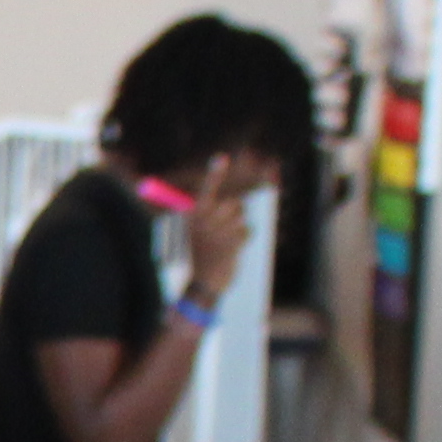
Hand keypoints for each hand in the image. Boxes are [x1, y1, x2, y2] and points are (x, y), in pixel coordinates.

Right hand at [181, 179, 256, 303]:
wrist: (202, 282)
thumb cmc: (199, 253)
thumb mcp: (198, 232)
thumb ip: (212, 214)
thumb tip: (233, 198)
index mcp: (194, 215)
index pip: (207, 190)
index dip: (215, 174)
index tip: (222, 158)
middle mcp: (206, 221)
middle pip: (232, 203)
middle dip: (234, 210)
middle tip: (225, 223)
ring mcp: (220, 232)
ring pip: (241, 216)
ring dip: (237, 225)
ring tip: (225, 239)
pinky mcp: (233, 243)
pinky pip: (247, 230)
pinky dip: (243, 238)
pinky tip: (231, 248)